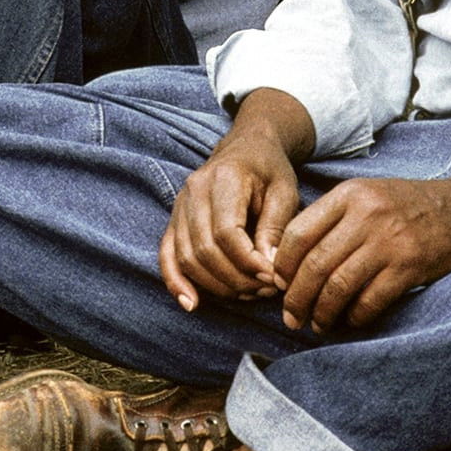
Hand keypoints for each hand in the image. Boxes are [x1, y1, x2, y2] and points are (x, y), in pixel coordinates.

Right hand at [158, 89, 314, 313]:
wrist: (247, 146)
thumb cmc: (269, 169)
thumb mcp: (284, 191)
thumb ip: (275, 228)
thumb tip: (268, 270)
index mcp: (224, 178)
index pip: (227, 232)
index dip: (248, 262)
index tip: (272, 278)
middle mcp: (194, 190)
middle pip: (204, 250)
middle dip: (235, 279)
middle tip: (264, 290)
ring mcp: (179, 204)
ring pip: (187, 257)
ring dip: (216, 285)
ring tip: (246, 293)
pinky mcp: (174, 218)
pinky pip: (166, 255)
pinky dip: (175, 282)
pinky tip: (191, 303)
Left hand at [272, 162, 450, 335]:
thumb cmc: (408, 205)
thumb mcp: (367, 195)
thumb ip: (333, 218)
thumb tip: (292, 262)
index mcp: (349, 194)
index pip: (298, 233)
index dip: (283, 267)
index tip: (279, 287)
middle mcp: (365, 214)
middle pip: (314, 265)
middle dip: (296, 299)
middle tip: (291, 318)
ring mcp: (388, 241)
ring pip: (338, 287)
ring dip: (322, 314)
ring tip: (318, 325)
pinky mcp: (409, 266)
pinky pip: (370, 301)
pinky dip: (355, 317)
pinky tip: (351, 322)